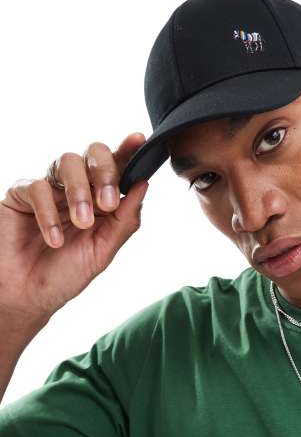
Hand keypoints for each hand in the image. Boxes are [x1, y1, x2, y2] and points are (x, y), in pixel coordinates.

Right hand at [0, 132, 148, 321]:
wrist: (27, 297)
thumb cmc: (65, 275)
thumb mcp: (103, 251)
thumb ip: (126, 219)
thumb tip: (144, 184)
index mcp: (100, 200)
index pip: (116, 168)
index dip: (127, 150)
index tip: (139, 140)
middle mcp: (76, 189)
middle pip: (93, 154)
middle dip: (104, 172)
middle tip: (107, 203)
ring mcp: (49, 189)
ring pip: (67, 162)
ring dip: (79, 193)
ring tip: (81, 224)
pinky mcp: (21, 195)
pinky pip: (37, 187)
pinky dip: (49, 214)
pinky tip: (55, 239)